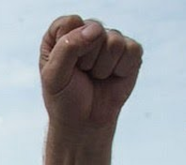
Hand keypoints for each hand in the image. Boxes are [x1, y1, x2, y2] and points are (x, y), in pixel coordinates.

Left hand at [39, 15, 142, 130]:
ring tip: (96, 76)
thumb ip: (68, 47)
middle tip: (82, 74)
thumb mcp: (54, 75)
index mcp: (62, 33)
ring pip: (114, 41)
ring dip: (103, 67)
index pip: (70, 22)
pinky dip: (120, 70)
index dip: (70, 46)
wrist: (84, 121)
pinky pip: (131, 50)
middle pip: (94, 30)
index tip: (67, 66)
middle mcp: (87, 32)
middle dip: (87, 59)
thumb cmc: (65, 97)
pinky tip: (112, 77)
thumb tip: (95, 30)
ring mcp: (110, 40)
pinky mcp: (130, 52)